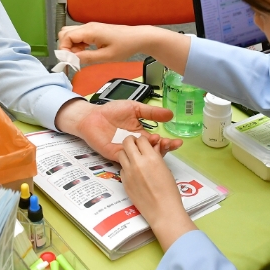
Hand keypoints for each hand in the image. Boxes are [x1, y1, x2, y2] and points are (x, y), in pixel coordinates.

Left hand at [54, 99, 180, 161]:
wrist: (92, 116)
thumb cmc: (112, 111)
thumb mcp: (135, 108)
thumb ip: (151, 112)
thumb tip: (170, 114)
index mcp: (142, 134)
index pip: (158, 141)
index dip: (168, 142)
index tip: (177, 142)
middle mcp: (136, 145)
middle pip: (152, 151)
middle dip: (163, 149)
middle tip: (169, 144)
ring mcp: (127, 151)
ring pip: (142, 157)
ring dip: (150, 153)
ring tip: (156, 143)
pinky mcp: (116, 155)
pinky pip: (128, 160)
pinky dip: (135, 159)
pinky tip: (140, 155)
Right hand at [58, 23, 149, 65]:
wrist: (138, 38)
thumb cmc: (125, 46)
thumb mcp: (106, 56)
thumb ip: (87, 58)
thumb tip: (72, 59)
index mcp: (90, 31)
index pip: (66, 36)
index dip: (64, 49)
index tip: (69, 60)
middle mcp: (88, 26)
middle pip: (65, 33)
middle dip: (66, 47)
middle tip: (75, 58)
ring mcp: (91, 27)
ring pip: (71, 34)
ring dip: (72, 46)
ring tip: (83, 56)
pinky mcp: (94, 30)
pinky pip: (80, 35)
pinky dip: (78, 44)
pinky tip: (87, 51)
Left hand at [119, 135, 196, 250]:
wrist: (162, 211)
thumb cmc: (169, 191)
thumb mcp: (165, 168)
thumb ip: (156, 155)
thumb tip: (152, 146)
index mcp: (151, 158)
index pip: (141, 139)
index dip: (143, 140)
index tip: (146, 144)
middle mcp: (137, 162)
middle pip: (127, 142)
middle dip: (131, 142)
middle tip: (136, 146)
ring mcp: (128, 172)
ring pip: (121, 154)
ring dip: (127, 153)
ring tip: (134, 158)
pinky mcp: (124, 181)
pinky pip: (122, 168)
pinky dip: (126, 167)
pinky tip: (134, 173)